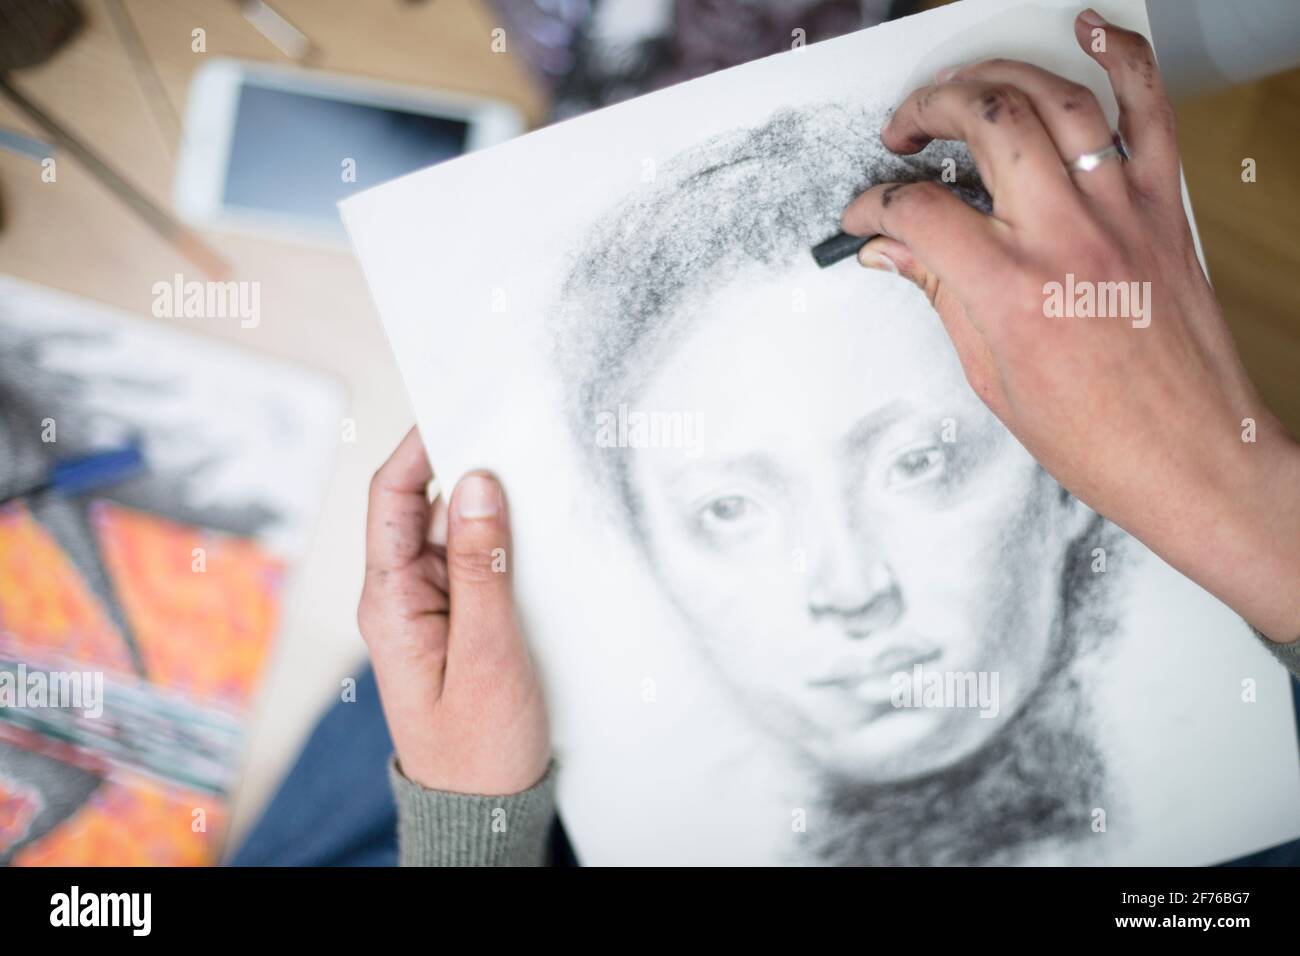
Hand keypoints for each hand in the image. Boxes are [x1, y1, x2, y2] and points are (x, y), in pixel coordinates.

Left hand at [357, 427, 549, 793]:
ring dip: (494, 506)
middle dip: (468, 466)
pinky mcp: (461, 619)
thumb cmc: (478, 745)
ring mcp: (432, 606)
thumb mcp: (488, 653)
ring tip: (540, 474)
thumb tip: (480, 484)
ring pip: (459, 531)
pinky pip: (478, 563)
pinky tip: (539, 529)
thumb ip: (482, 566)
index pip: (393, 499)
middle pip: (428, 505)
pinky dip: (505, 541)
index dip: (421, 446)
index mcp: (391, 601)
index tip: (459, 405)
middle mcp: (404, 594)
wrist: (484, 809)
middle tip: (517, 430)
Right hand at [841, 9, 1299, 640]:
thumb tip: (895, 254)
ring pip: (1055, 99)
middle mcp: (1067, 238)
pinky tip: (1088, 33)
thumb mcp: (991, 375)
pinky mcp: (1163, 207)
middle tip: (904, 132)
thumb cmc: (1099, 436)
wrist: (1192, 456)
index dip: (875, 205)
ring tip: (964, 90)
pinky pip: (1150, 109)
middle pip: (985, 122)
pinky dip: (1121, 59)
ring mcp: (1121, 213)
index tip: (864, 213)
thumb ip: (941, 296)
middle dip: (928, 109)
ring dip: (997, 78)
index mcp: (1011, 292)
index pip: (920, 211)